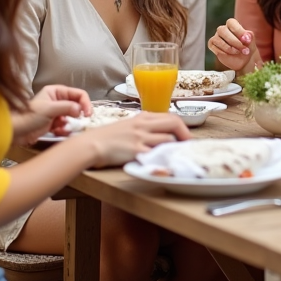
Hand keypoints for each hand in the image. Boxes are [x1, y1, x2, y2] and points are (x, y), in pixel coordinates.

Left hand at [11, 85, 91, 144]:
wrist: (15, 132)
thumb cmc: (28, 116)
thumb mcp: (49, 109)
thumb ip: (66, 107)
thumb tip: (80, 110)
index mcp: (56, 91)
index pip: (78, 94)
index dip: (85, 103)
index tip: (88, 113)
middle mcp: (57, 100)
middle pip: (76, 105)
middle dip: (78, 114)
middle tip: (82, 121)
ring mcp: (56, 112)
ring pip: (72, 117)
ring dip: (70, 123)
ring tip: (64, 127)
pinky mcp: (53, 123)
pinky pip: (66, 125)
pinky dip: (64, 129)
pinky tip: (58, 131)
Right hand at [76, 112, 190, 167]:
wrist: (92, 144)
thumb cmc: (108, 136)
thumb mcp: (128, 125)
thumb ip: (143, 126)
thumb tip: (159, 132)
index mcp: (143, 117)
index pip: (170, 116)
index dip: (182, 127)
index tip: (186, 137)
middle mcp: (143, 125)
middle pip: (174, 122)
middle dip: (185, 134)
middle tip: (188, 145)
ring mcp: (140, 137)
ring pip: (168, 138)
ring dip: (176, 147)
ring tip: (178, 155)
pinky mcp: (136, 151)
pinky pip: (155, 154)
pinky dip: (164, 159)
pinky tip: (167, 164)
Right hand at [208, 18, 260, 73]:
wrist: (244, 60)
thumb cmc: (247, 48)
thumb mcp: (251, 43)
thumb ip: (250, 37)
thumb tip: (247, 35)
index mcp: (232, 25)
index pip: (231, 22)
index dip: (238, 30)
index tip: (246, 40)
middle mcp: (223, 29)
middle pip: (222, 30)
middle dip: (234, 41)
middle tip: (243, 49)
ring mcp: (217, 37)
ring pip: (217, 39)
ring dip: (228, 47)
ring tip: (238, 52)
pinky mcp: (212, 45)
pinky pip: (213, 46)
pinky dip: (222, 51)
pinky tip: (230, 55)